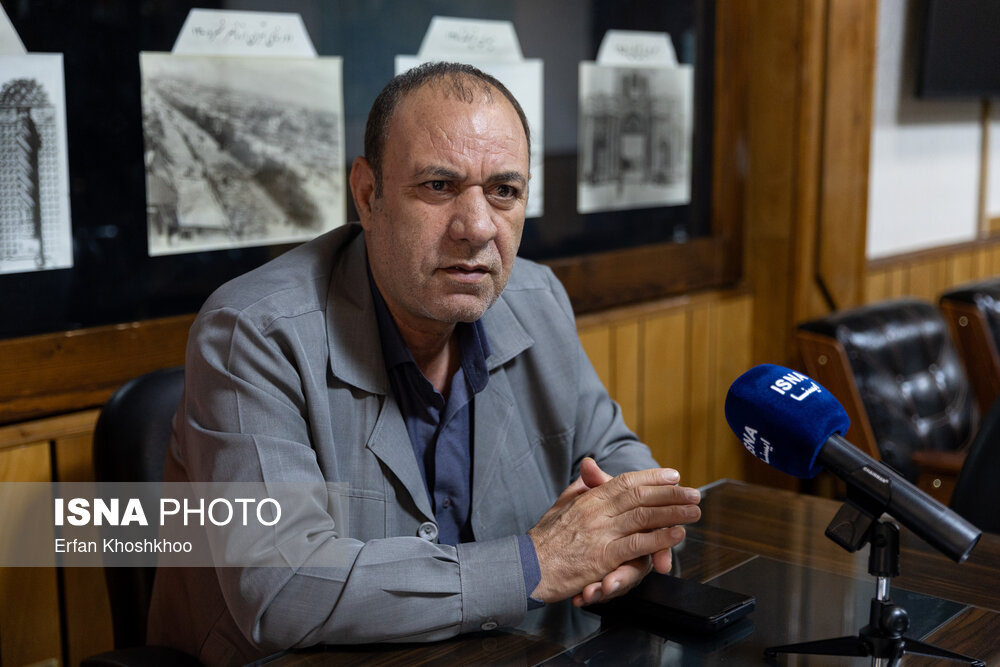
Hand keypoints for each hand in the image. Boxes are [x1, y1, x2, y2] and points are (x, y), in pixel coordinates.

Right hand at [528, 458, 700, 603]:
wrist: (526, 566)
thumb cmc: (542, 540)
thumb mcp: (559, 506)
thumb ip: (578, 489)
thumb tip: (588, 471)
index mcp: (588, 498)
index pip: (625, 481)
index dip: (652, 477)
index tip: (673, 476)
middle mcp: (596, 511)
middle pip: (640, 496)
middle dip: (671, 494)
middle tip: (693, 493)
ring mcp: (600, 533)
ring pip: (644, 517)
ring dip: (673, 513)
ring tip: (694, 511)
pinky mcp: (602, 557)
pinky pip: (636, 544)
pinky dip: (659, 538)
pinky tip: (676, 534)